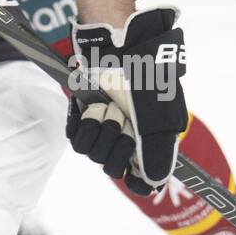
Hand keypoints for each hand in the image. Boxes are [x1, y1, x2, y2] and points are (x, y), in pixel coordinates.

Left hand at [66, 7, 187, 193]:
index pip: (138, 181)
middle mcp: (125, 140)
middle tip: (124, 118)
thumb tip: (149, 184)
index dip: (135, 179)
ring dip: (102, 129)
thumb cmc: (143, 79)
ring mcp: (101, 129)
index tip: (133, 170)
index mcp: (148, 142)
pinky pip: (76, 139)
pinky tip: (94, 106)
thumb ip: (157, 153)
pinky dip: (85, 123)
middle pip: (112, 168)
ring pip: (92, 154)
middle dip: (118, 143)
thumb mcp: (159, 117)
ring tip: (110, 107)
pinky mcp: (80, 118)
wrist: (118, 50)